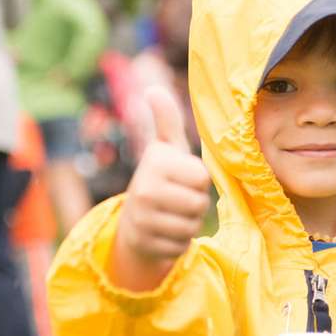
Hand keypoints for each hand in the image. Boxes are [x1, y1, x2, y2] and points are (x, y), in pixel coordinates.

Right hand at [111, 86, 210, 288]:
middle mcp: (145, 190)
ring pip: (192, 227)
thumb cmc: (159, 179)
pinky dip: (179, 243)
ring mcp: (142, 219)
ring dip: (189, 224)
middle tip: (178, 200)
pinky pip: (181, 246)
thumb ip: (166, 120)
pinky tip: (164, 233)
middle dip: (196, 205)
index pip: (203, 178)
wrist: (132, 222)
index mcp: (155, 163)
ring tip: (172, 215)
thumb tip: (153, 89)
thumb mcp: (165, 149)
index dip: (198, 181)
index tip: (181, 178)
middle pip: (199, 204)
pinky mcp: (145, 245)